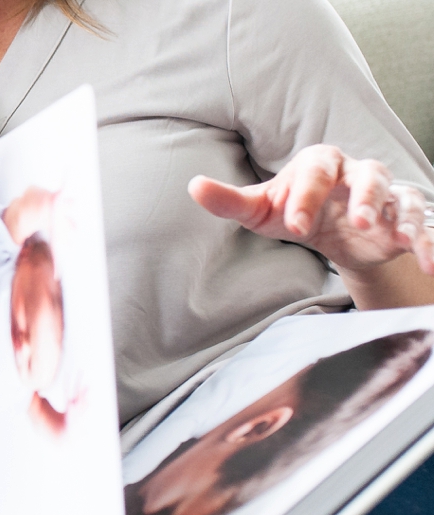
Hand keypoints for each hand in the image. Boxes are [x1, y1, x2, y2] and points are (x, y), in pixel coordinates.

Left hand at [189, 145, 433, 275]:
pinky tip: (428, 260)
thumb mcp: (261, 209)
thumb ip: (229, 200)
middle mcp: (358, 173)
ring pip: (402, 196)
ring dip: (402, 216)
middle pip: (369, 174)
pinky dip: (430, 241)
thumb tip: (193, 186)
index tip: (293, 224)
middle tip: (356, 222)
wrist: (329, 231)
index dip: (306, 195)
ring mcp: (387, 196)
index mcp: (321, 164)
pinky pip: (426, 225)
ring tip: (399, 238)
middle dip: (363, 196)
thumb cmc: (294, 210)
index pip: (316, 171)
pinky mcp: (405, 220)